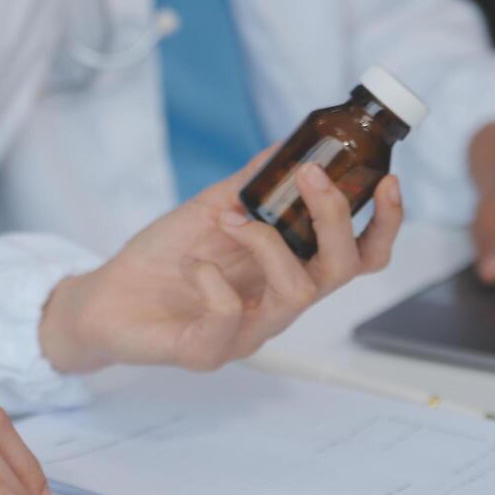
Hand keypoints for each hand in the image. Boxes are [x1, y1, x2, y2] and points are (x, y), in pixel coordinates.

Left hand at [39, 149, 402, 372]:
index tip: (388, 180)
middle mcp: (279, 305)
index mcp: (290, 272)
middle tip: (310, 177)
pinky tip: (195, 264)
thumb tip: (290, 141)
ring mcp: (247, 333)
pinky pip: (228, 316)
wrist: (106, 300)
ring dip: (268, 242)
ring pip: (297, 292)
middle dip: (336, 217)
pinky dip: (212, 278)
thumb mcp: (212, 209)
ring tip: (230, 220)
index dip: (385, 223)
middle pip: (343, 270)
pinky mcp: (208, 352)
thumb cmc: (165, 259)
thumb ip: (252, 183)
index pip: (360, 256)